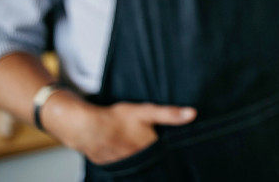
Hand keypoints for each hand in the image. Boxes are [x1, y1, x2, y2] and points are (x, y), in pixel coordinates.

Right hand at [43, 94, 195, 164]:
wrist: (86, 127)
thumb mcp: (146, 112)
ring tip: (136, 146)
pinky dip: (126, 160)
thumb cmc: (117, 118)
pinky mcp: (111, 166)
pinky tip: (125, 150)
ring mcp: (124, 166)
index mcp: (150, 150)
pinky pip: (123, 166)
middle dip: (155, 155)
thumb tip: (192, 114)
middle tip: (154, 146)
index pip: (166, 154)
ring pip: (138, 164)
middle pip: (152, 160)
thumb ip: (170, 114)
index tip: (174, 148)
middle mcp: (138, 161)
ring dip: (140, 158)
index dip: (170, 150)